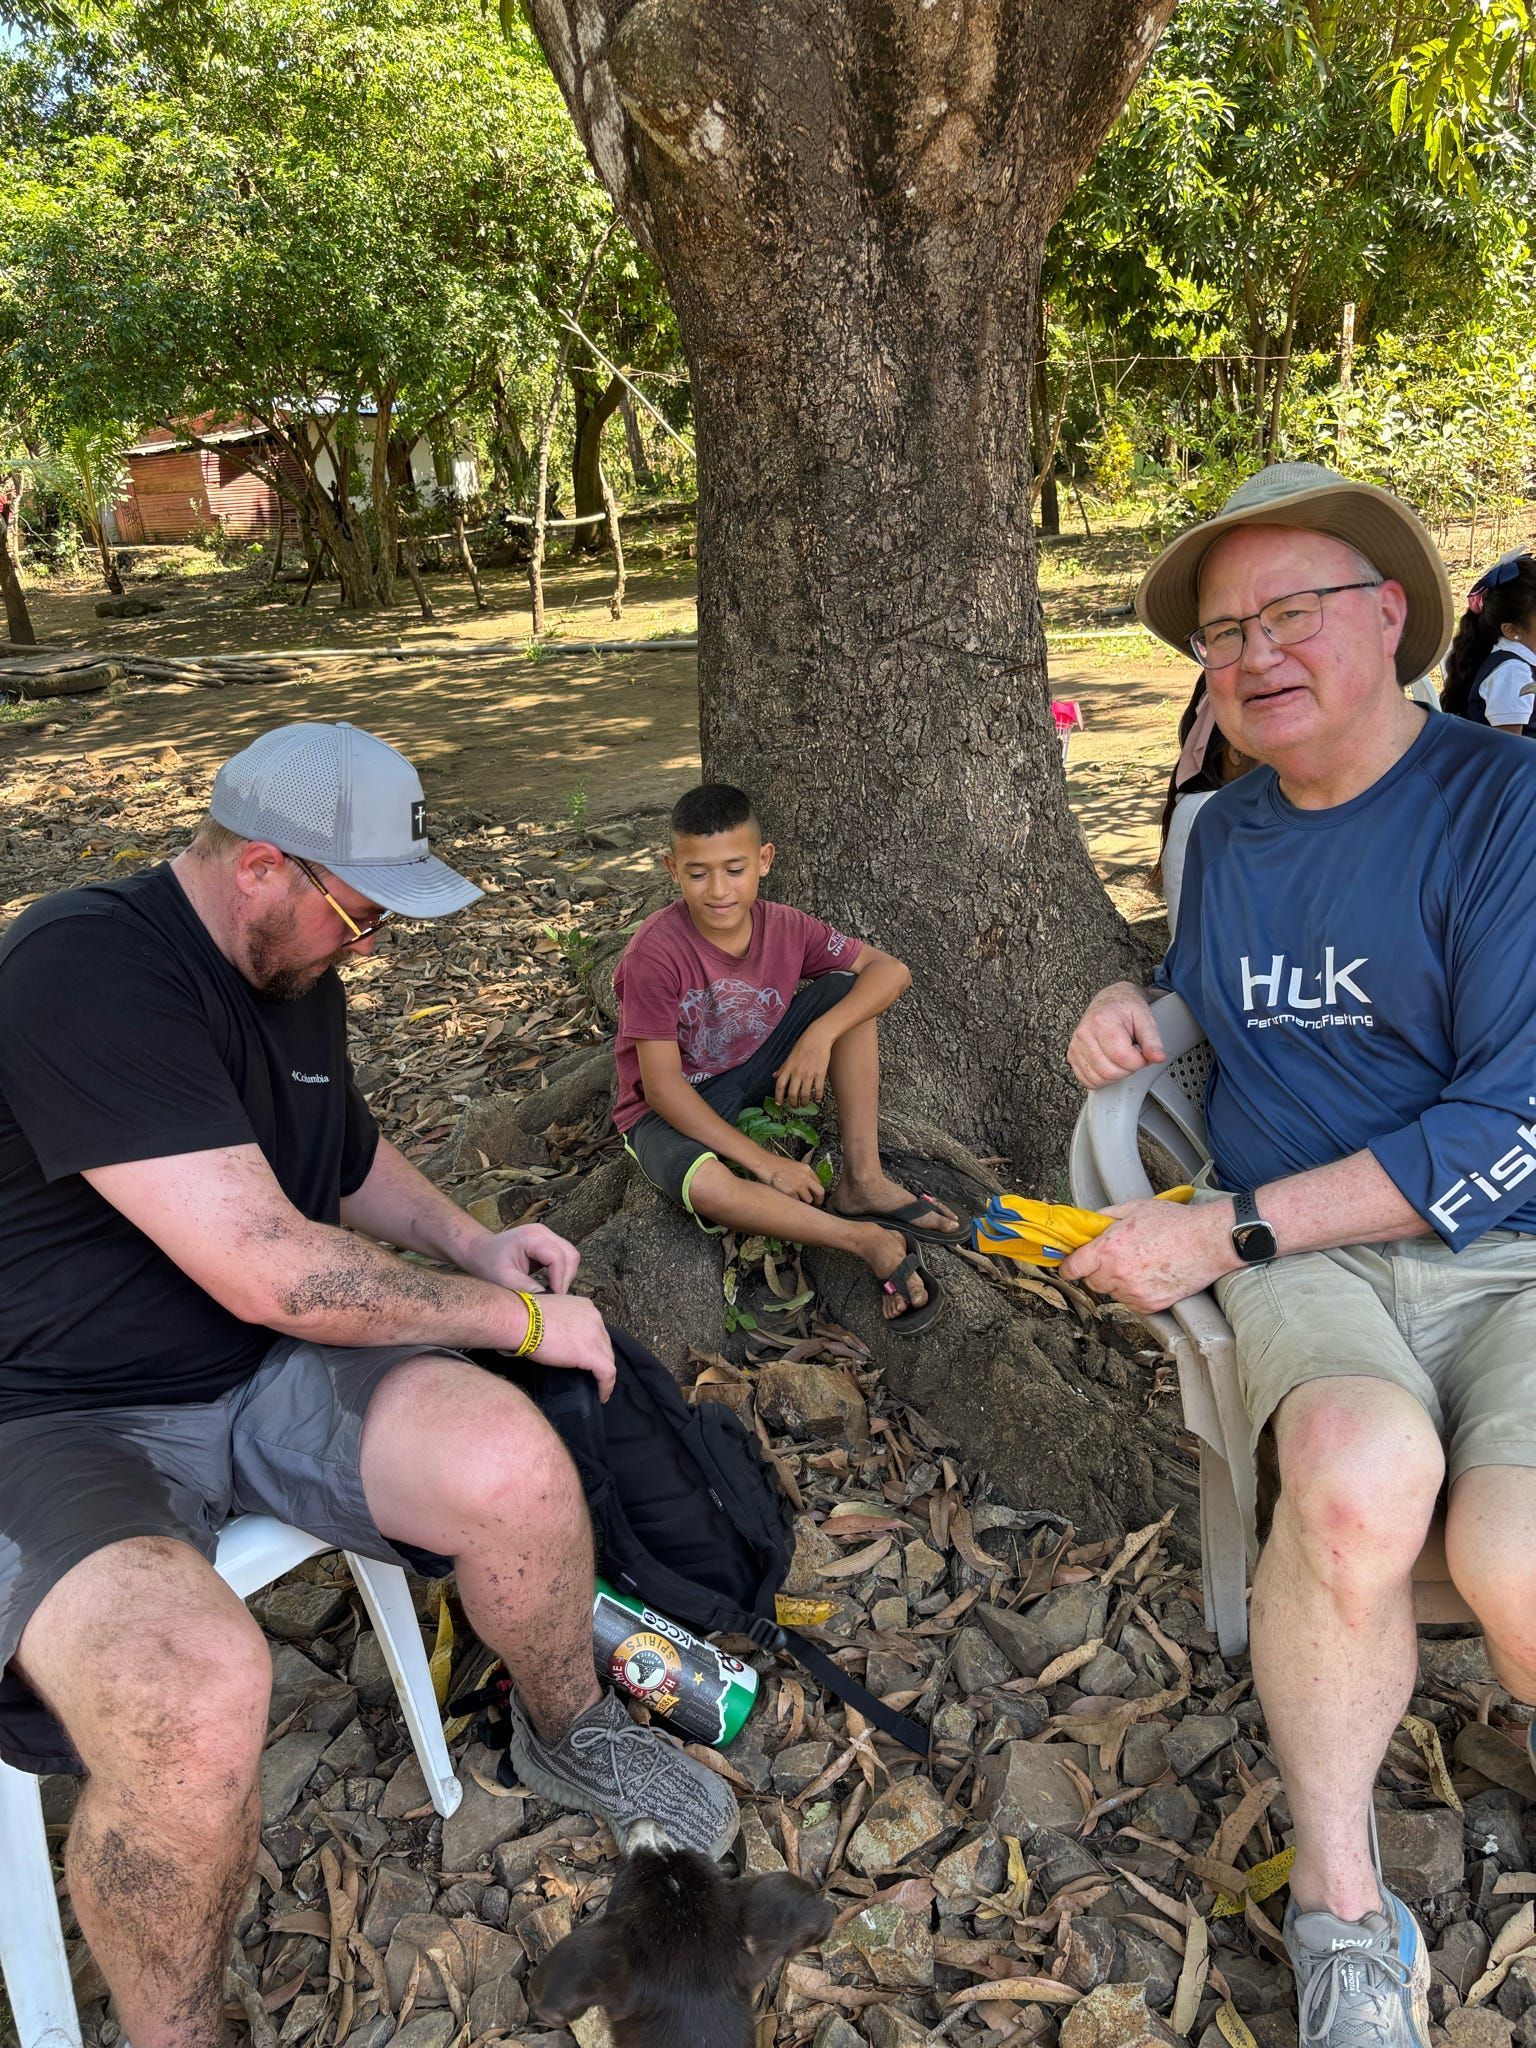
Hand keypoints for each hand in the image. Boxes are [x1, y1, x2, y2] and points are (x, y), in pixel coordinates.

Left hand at [468, 1222, 579, 1295]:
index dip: (559, 1279)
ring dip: (565, 1275)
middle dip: (566, 1278)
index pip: (557, 1257)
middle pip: (570, 1254)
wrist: (478, 1251)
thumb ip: (529, 1289)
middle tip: (557, 1296)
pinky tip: (551, 1284)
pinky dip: (561, 1271)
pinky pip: (564, 1257)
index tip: (555, 1297)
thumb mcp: (505, 1280)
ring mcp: (547, 1235)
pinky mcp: (548, 1243)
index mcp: (532, 1237)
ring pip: (570, 1256)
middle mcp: (543, 1232)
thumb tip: (551, 1302)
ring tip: (554, 1291)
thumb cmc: (487, 1263)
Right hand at [529, 1294, 615, 1400]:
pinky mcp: (591, 1354)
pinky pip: (607, 1373)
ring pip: (608, 1359)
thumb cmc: (527, 1317)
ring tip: (599, 1388)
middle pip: (604, 1344)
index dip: (594, 1345)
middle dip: (600, 1360)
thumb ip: (563, 1323)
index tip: (588, 1357)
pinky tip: (601, 1396)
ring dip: (604, 1375)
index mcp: (585, 1307)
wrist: (522, 1320)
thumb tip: (558, 1338)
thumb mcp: (552, 1314)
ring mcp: (595, 1335)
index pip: (596, 1329)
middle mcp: (595, 1318)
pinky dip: (606, 1387)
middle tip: (594, 1375)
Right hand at [751, 1153, 825, 1204]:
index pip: (819, 1183)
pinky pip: (796, 1202)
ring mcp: (798, 1185)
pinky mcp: (790, 1192)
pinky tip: (789, 1200)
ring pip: (808, 1200)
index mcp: (807, 1169)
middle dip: (818, 1200)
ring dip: (804, 1202)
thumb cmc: (775, 1164)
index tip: (817, 1196)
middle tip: (815, 1204)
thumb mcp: (794, 1165)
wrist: (764, 1163)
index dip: (818, 1191)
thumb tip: (806, 1185)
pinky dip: (793, 1203)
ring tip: (798, 1201)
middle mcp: (805, 1177)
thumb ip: (802, 1174)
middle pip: (820, 1192)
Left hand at [774, 1024, 833, 1108]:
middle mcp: (797, 1072)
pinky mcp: (820, 1073)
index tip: (778, 1103)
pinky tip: (817, 1099)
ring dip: (804, 1102)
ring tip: (805, 1104)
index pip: (780, 1085)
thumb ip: (783, 1067)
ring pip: (805, 1095)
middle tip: (794, 1106)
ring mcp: (809, 1073)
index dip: (778, 1097)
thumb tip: (775, 1075)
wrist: (819, 1036)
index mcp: (788, 1067)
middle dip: (793, 1104)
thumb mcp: (790, 1055)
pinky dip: (817, 1097)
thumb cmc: (804, 1044)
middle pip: (792, 1094)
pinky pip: (818, 1089)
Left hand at [1058, 1197, 1237, 1313]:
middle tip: (1117, 1257)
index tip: (1070, 1266)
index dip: (1069, 1266)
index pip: (1073, 1267)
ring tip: (1140, 1264)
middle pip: (1092, 1281)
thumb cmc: (1176, 1223)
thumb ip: (1105, 1217)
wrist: (1208, 1241)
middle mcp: (1118, 1274)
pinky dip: (1135, 1292)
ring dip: (1118, 1282)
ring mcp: (1134, 1292)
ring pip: (1112, 1292)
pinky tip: (1150, 1275)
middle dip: (1098, 1270)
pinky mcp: (1150, 1305)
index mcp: (1109, 1249)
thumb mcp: (1134, 1208)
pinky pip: (1131, 1302)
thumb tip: (1089, 1224)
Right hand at [1068, 982, 1165, 1089]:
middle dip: (1128, 1070)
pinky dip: (1102, 1079)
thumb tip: (1158, 1058)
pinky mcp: (1072, 1055)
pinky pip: (1087, 1080)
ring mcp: (1076, 1046)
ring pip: (1098, 1079)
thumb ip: (1152, 1040)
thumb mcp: (1145, 1018)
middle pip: (1109, 1071)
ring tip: (1121, 1058)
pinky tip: (1110, 1065)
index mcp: (1102, 1022)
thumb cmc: (1126, 1008)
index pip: (1122, 1057)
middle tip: (1133, 1056)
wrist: (1110, 1000)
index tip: (1143, 1054)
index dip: (1139, 1062)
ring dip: (1116, 1076)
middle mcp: (1084, 1034)